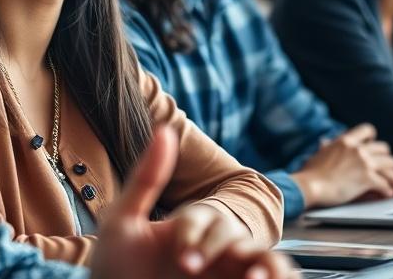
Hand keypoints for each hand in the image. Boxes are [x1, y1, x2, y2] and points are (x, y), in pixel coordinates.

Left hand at [92, 125, 297, 278]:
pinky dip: (279, 277)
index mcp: (187, 232)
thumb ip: (146, 178)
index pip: (206, 219)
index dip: (195, 233)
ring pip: (268, 261)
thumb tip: (165, 128)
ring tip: (251, 278)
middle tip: (189, 269)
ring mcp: (226, 277)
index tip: (178, 257)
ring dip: (266, 264)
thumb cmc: (114, 273)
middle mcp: (211, 254)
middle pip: (237, 236)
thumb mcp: (122, 222)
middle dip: (219, 247)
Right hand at [292, 123, 392, 208]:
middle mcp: (357, 149)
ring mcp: (364, 163)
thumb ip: (327, 146)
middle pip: (384, 149)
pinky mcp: (368, 179)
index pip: (368, 130)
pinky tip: (387, 194)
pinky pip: (386, 184)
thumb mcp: (319, 153)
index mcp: (345, 140)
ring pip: (391, 165)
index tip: (374, 147)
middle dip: (387, 160)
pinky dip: (388, 191)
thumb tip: (324, 141)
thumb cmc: (311, 173)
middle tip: (387, 168)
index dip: (374, 139)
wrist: (310, 186)